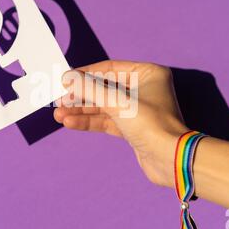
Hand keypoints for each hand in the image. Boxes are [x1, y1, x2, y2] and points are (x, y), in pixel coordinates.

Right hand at [54, 60, 187, 186]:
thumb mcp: (116, 102)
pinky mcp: (132, 128)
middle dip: (80, 96)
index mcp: (147, 74)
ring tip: (58, 114)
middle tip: (59, 101)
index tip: (65, 80)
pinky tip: (70, 122)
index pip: (109, 69)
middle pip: (104, 88)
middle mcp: (143, 89)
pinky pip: (107, 120)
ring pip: (103, 106)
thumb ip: (90, 89)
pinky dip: (89, 121)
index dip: (85, 74)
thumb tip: (67, 77)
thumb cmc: (150, 124)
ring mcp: (138, 109)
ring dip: (81, 110)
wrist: (170, 159)